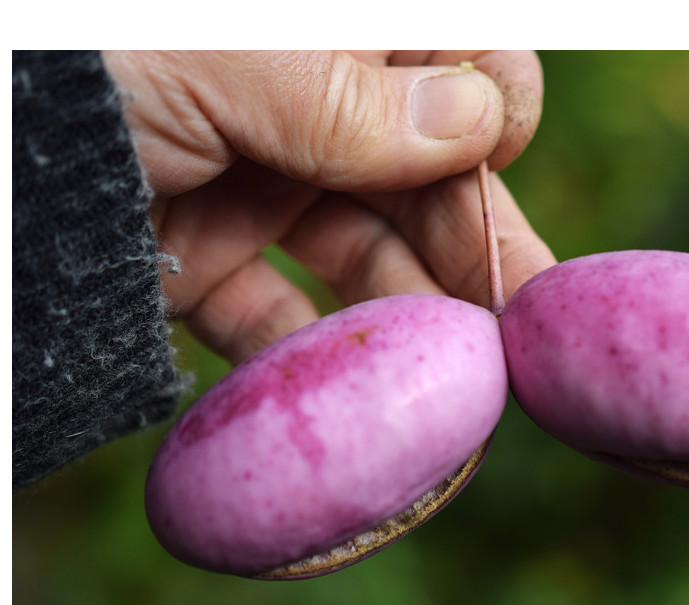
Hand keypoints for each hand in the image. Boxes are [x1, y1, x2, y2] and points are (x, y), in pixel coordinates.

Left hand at [102, 50, 554, 363]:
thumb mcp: (229, 57)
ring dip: (406, 321)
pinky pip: (272, 313)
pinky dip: (302, 357)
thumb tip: (481, 122)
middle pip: (426, 179)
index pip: (460, 60)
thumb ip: (356, 97)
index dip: (492, 113)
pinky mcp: (201, 256)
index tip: (491, 166)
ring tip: (451, 391)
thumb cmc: (84, 53)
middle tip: (518, 337)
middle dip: (475, 250)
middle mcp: (308, 104)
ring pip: (362, 257)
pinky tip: (341, 395)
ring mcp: (257, 181)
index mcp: (331, 37)